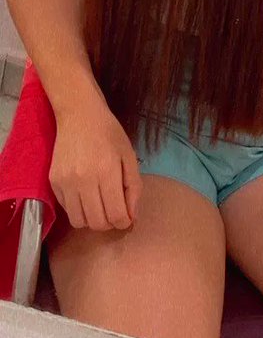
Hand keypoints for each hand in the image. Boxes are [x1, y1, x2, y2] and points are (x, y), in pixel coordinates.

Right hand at [49, 97, 142, 231]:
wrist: (79, 115)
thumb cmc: (109, 133)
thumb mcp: (129, 155)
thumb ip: (133, 187)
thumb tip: (131, 216)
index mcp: (107, 172)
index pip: (115, 214)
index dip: (124, 221)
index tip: (127, 217)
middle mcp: (84, 180)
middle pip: (97, 223)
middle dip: (109, 223)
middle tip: (114, 212)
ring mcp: (65, 182)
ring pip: (79, 221)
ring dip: (92, 220)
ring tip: (99, 206)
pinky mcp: (53, 183)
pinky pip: (67, 210)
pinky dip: (78, 209)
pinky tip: (85, 195)